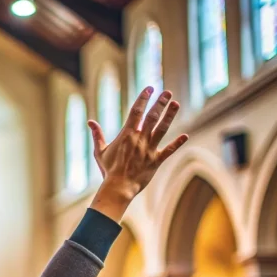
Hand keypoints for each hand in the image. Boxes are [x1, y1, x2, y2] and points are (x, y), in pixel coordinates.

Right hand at [88, 87, 187, 221]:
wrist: (118, 187)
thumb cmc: (108, 170)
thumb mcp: (100, 152)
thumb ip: (97, 136)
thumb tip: (90, 122)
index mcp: (126, 135)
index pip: (136, 112)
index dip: (143, 98)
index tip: (149, 88)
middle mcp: (140, 139)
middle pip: (152, 117)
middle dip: (160, 103)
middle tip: (167, 92)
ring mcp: (149, 149)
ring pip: (162, 129)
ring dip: (169, 116)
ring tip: (176, 104)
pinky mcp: (156, 161)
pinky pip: (169, 150)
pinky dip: (177, 143)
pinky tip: (185, 135)